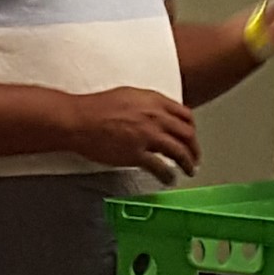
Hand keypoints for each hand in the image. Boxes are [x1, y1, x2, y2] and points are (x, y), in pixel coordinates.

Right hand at [63, 87, 199, 183]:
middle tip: (195, 157)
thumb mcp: (128, 95)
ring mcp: (147, 136)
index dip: (191, 128)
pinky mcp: (137, 154)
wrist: (79, 120)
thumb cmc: (96, 108)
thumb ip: (148, 103)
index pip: (185, 115)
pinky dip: (169, 176)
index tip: (191, 136)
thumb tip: (158, 112)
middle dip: (194, 148)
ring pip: (179, 151)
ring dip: (188, 163)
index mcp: (153, 101)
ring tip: (189, 170)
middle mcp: (155, 117)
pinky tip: (170, 179)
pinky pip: (161, 167)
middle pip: (187, 134)